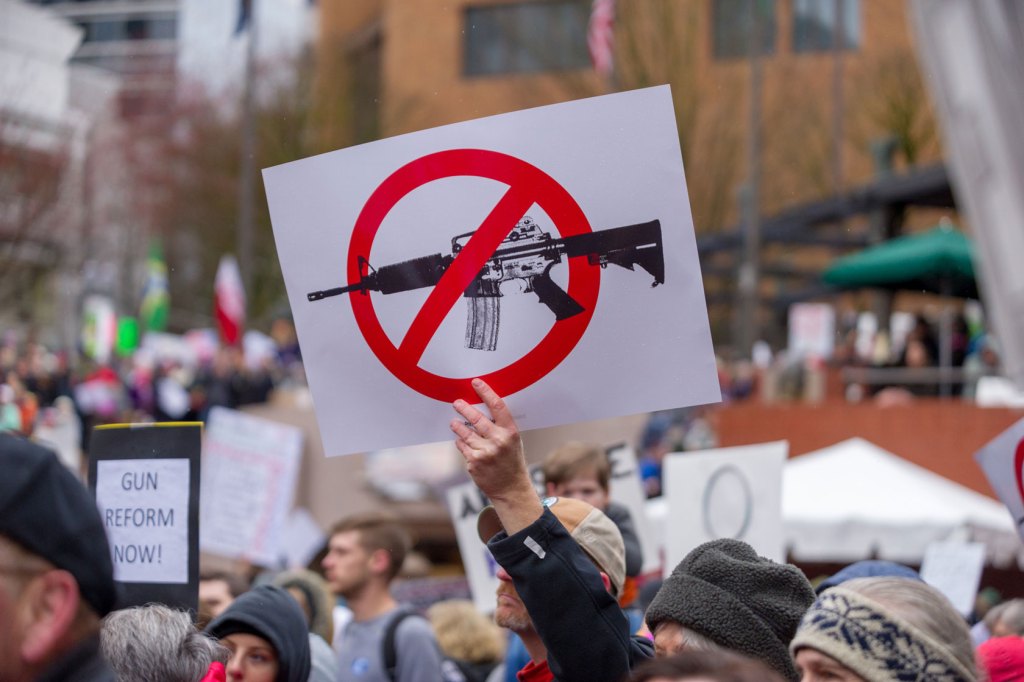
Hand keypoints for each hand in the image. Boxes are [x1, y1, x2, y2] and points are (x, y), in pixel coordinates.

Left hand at [450, 379, 541, 533]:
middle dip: (464, 408)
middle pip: (477, 418)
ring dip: (458, 426)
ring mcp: (485, 452)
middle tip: (457, 402)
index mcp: (510, 432)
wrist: (511, 488)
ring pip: (465, 433)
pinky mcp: (474, 462)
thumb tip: (480, 407)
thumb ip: (499, 426)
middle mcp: (498, 441)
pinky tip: (462, 441)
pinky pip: (462, 446)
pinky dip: (461, 442)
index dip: (486, 392)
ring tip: (454, 422)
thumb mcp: (512, 441)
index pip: (497, 406)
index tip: (476, 383)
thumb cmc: (511, 461)